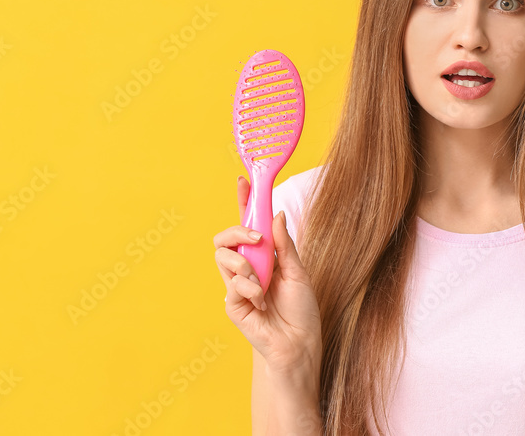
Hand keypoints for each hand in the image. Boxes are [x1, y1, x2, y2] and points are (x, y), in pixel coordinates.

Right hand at [214, 176, 322, 375]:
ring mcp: (236, 284)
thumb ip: (284, 245)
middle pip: (226, 236)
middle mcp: (247, 267)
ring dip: (245, 263)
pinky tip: (261, 301)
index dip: (244, 203)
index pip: (249, 225)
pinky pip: (232, 283)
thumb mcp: (298, 271)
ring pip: (223, 255)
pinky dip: (249, 287)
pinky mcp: (232, 303)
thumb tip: (276, 214)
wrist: (299, 344)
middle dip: (238, 230)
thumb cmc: (301, 311)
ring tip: (262, 281)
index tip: (243, 181)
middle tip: (256, 238)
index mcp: (265, 256)